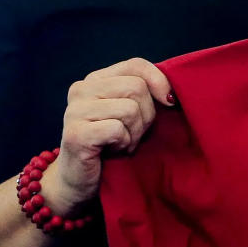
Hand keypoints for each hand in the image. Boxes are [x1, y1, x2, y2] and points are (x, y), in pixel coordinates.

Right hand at [42, 58, 173, 214]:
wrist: (78, 181)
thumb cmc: (111, 146)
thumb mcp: (130, 113)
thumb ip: (145, 94)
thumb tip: (172, 93)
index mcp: (95, 80)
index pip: (135, 65)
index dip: (159, 81)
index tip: (169, 103)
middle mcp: (81, 89)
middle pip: (137, 87)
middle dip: (146, 115)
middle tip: (134, 134)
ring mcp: (75, 111)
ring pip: (130, 109)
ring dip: (135, 133)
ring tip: (122, 143)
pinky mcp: (76, 134)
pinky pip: (118, 130)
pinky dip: (123, 144)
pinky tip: (112, 152)